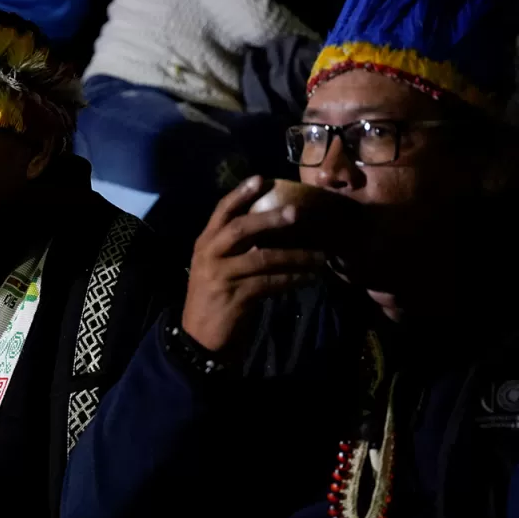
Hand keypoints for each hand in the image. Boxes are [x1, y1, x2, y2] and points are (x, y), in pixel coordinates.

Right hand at [181, 176, 325, 352]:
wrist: (199, 339)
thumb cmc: (213, 300)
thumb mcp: (218, 269)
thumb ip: (236, 250)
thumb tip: (273, 232)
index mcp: (205, 244)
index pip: (221, 212)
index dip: (240, 194)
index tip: (262, 178)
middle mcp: (209, 255)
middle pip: (240, 229)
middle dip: (269, 219)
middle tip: (297, 212)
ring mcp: (220, 276)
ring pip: (262, 258)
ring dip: (295, 255)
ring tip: (320, 255)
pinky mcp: (234, 298)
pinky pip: (269, 283)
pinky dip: (292, 280)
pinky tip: (309, 278)